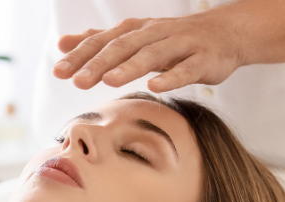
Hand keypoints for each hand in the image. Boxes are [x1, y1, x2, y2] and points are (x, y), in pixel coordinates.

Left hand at [52, 15, 245, 92]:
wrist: (225, 32)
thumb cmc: (173, 39)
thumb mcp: (134, 38)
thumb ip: (99, 42)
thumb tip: (63, 43)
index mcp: (136, 31)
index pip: (103, 42)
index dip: (81, 56)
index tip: (59, 71)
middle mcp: (155, 34)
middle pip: (123, 47)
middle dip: (98, 63)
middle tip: (76, 80)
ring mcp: (180, 45)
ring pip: (152, 55)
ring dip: (130, 67)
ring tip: (109, 81)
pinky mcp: (203, 59)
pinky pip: (186, 69)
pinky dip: (171, 77)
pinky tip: (155, 87)